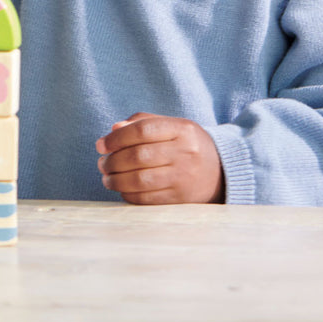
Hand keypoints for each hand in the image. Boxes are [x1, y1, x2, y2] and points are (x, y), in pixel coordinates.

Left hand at [95, 112, 225, 204]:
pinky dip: (129, 195)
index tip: (101, 145)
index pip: (143, 130)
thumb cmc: (187, 145)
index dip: (117, 138)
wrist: (221, 172)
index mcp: (182, 129)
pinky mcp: (182, 199)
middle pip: (139, 156)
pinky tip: (122, 189)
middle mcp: (185, 152)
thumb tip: (113, 129)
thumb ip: (143, 122)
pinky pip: (148, 199)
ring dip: (117, 180)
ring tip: (107, 177)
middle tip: (101, 163)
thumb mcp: (172, 126)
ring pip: (141, 180)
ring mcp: (185, 177)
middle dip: (113, 161)